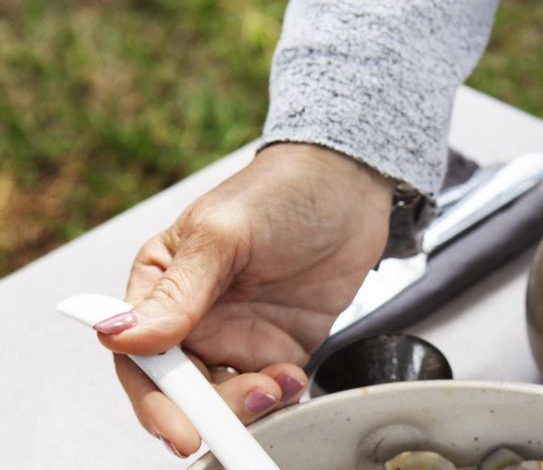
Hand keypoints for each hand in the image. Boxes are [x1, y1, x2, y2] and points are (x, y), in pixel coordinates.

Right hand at [95, 143, 394, 456]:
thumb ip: (178, 292)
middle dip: (211, 410)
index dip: (156, 400)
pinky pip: (272, 389)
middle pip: (184, 389)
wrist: (351, 184)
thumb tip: (121, 336)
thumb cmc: (280, 190)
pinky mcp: (281, 342)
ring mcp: (240, 332)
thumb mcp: (222, 234)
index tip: (181, 428)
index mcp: (163, 283)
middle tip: (248, 404)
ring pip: (228, 396)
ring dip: (249, 405)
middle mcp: (196, 315)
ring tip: (279, 384)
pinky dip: (282, 397)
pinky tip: (296, 379)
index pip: (141, 356)